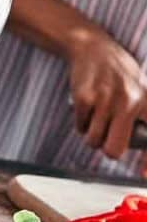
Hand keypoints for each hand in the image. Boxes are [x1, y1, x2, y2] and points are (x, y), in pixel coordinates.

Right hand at [68, 26, 146, 163]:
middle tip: (107, 138)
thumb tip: (143, 157)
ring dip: (92, 135)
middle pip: (114, 150)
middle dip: (108, 149)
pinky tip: (87, 106)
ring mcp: (105, 99)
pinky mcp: (84, 97)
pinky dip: (81, 122)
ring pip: (94, 141)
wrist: (92, 46)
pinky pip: (80, 127)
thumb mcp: (141, 90)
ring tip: (96, 118)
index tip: (143, 175)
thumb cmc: (119, 72)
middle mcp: (129, 102)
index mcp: (146, 102)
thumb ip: (143, 118)